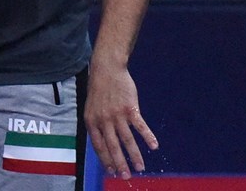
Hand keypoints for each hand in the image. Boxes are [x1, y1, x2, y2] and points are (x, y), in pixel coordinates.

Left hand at [85, 62, 158, 179]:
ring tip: (140, 167)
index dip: (105, 160)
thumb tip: (102, 144)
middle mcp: (103, 120)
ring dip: (135, 155)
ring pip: (127, 139)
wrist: (106, 69)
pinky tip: (154, 146)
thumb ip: (96, 124)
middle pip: (113, 146)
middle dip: (120, 163)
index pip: (98, 146)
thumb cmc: (99, 89)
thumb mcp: (91, 108)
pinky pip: (140, 126)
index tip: (112, 172)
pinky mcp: (130, 108)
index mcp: (92, 121)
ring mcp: (117, 114)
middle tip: (126, 176)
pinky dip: (148, 136)